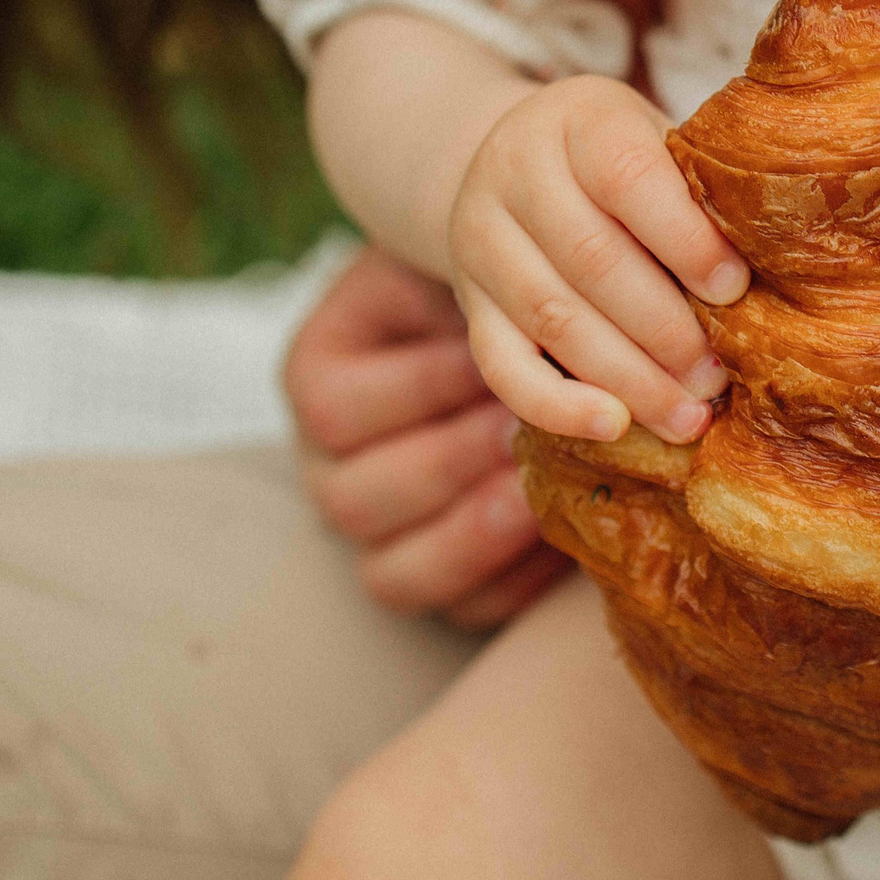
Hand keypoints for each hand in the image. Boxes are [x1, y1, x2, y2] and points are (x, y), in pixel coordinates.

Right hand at [284, 247, 570, 626]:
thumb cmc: (496, 293)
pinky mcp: (441, 579)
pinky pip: (461, 611)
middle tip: (524, 433)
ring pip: (394, 573)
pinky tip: (560, 541)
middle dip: (451, 465)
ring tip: (538, 492)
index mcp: (318, 378)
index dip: (420, 390)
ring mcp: (379, 534)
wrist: (528, 333)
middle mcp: (329, 466)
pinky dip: (512, 583)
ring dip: (476, 532)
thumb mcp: (467, 268)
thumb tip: (511, 317)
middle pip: (355, 500)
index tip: (492, 362)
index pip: (334, 407)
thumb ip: (473, 289)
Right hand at [449, 74, 746, 445]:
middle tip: (719, 376)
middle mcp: (516, 173)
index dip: (684, 238)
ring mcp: (481, 241)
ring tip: (689, 417)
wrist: (507, 163)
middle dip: (665, 328)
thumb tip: (783, 264)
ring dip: (628, 377)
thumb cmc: (618, 162)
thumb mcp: (653, 140)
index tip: (736, 290)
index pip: (627, 177)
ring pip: (552, 318)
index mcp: (578, 121)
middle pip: (591, 258)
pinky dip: (557, 405)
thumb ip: (698, 187)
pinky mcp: (469, 305)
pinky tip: (614, 427)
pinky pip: (502, 367)